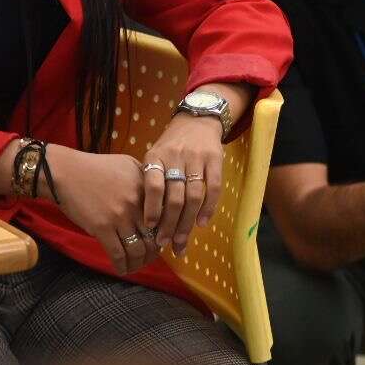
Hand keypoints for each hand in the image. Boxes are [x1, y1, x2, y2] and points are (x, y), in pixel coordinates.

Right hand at [49, 150, 154, 274]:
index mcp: (146, 188)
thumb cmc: (96, 167)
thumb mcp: (128, 165)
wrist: (66, 172)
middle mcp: (137, 204)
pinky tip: (122, 269)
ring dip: (138, 263)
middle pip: (154, 238)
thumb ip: (146, 180)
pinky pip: (118, 254)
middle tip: (148, 258)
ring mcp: (120, 217)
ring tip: (135, 266)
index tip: (159, 241)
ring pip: (137, 249)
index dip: (164, 234)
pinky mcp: (102, 228)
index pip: (164, 218)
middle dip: (153, 254)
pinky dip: (122, 266)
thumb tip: (158, 199)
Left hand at [140, 113, 224, 255]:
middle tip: (165, 243)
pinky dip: (208, 208)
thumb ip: (153, 182)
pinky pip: (213, 188)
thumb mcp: (156, 157)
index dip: (151, 208)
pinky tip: (202, 224)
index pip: (153, 186)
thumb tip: (149, 222)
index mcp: (155, 157)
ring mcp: (197, 158)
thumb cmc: (171, 146)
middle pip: (174, 197)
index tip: (149, 228)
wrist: (197, 120)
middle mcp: (175, 157)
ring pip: (193, 196)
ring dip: (187, 222)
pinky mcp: (215, 159)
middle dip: (169, 224)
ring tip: (182, 240)